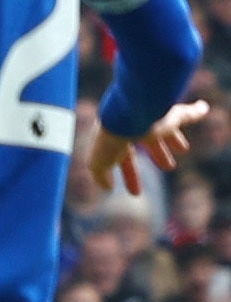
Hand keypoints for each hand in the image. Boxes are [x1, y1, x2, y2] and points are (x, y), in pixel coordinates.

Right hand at [85, 99, 209, 198]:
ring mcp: (156, 120)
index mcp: (118, 137)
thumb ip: (100, 174)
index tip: (136, 193)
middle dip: (158, 154)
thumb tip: (107, 188)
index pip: (126, 158)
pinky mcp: (174, 115)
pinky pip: (188, 112)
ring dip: (174, 139)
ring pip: (168, 130)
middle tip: (169, 167)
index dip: (130, 175)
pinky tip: (203, 108)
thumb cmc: (111, 139)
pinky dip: (196, 111)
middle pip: (149, 142)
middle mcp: (137, 127)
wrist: (128, 114)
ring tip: (183, 149)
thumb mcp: (99, 162)